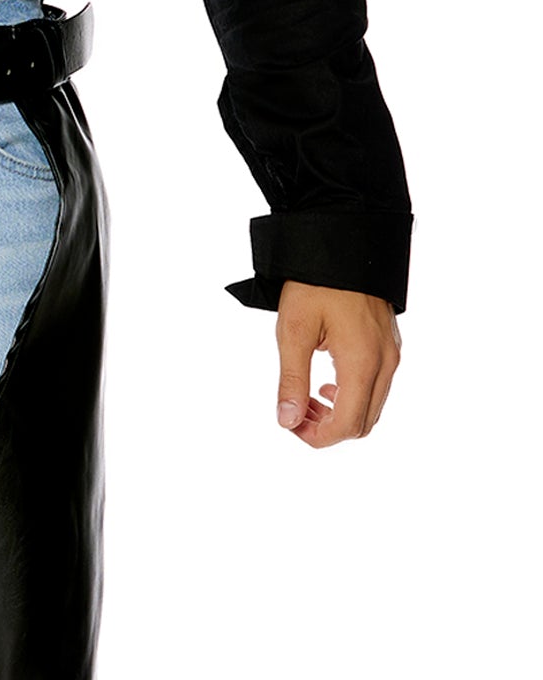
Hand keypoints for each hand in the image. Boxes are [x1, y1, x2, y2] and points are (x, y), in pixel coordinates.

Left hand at [274, 282, 401, 445]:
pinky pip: (377, 387)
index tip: (290, 425)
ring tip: (308, 398)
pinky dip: (353, 397)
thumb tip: (287, 421)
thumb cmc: (316, 283)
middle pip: (364, 423)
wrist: (344, 241)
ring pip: (372, 408)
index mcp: (363, 362)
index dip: (317, 437)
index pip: (348, 425)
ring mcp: (392, 353)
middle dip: (328, 428)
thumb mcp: (294, 330)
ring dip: (340, 414)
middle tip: (296, 412)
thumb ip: (292, 379)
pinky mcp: (391, 345)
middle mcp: (386, 362)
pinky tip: (327, 383)